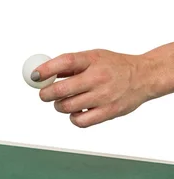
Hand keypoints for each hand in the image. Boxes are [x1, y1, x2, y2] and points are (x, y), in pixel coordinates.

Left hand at [34, 49, 151, 126]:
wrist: (143, 77)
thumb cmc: (115, 66)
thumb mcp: (93, 56)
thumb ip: (71, 65)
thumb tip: (45, 73)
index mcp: (92, 60)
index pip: (65, 62)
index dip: (46, 70)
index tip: (35, 76)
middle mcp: (98, 77)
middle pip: (62, 89)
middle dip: (46, 93)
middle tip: (44, 94)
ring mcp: (103, 96)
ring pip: (68, 106)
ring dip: (59, 106)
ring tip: (63, 101)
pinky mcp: (108, 112)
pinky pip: (81, 121)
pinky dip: (73, 118)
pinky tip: (76, 111)